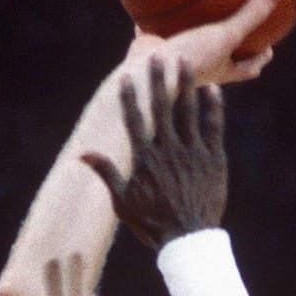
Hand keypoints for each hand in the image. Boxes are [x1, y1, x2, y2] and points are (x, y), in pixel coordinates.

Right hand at [80, 59, 226, 250]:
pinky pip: (213, 127)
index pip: (134, 120)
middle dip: (158, 80)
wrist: (188, 239)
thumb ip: (106, 173)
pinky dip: (213, 107)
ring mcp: (193, 152)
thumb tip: (82, 154)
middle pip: (162, 107)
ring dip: (186, 84)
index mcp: (145, 158)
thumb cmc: (153, 223)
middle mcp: (168, 149)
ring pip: (189, 111)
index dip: (129, 97)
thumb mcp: (122, 201)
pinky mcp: (213, 158)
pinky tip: (211, 89)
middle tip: (158, 56)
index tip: (125, 77)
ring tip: (184, 62)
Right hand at [126, 0, 280, 86]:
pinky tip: (153, 0)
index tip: (268, 48)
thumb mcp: (226, 37)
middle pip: (221, 57)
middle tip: (238, 28)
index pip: (247, 67)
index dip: (259, 59)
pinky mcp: (155, 48)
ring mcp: (177, 58)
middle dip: (229, 47)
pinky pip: (156, 30)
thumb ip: (249, 16)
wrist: (149, 71)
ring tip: (196, 10)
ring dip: (192, 31)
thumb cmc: (191, 59)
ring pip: (188, 43)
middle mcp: (200, 66)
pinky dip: (154, 19)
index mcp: (221, 70)